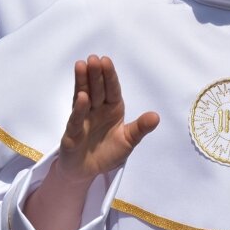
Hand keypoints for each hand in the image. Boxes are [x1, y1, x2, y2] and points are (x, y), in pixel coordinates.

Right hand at [57, 55, 159, 182]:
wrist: (87, 171)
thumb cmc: (108, 152)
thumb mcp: (128, 141)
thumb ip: (140, 128)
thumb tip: (156, 116)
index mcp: (112, 109)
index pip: (112, 89)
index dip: (109, 75)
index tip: (106, 60)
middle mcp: (97, 110)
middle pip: (97, 89)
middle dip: (96, 74)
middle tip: (93, 58)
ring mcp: (84, 119)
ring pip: (83, 97)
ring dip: (82, 82)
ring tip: (81, 66)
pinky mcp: (73, 132)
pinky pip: (77, 118)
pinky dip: (79, 108)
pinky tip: (82, 97)